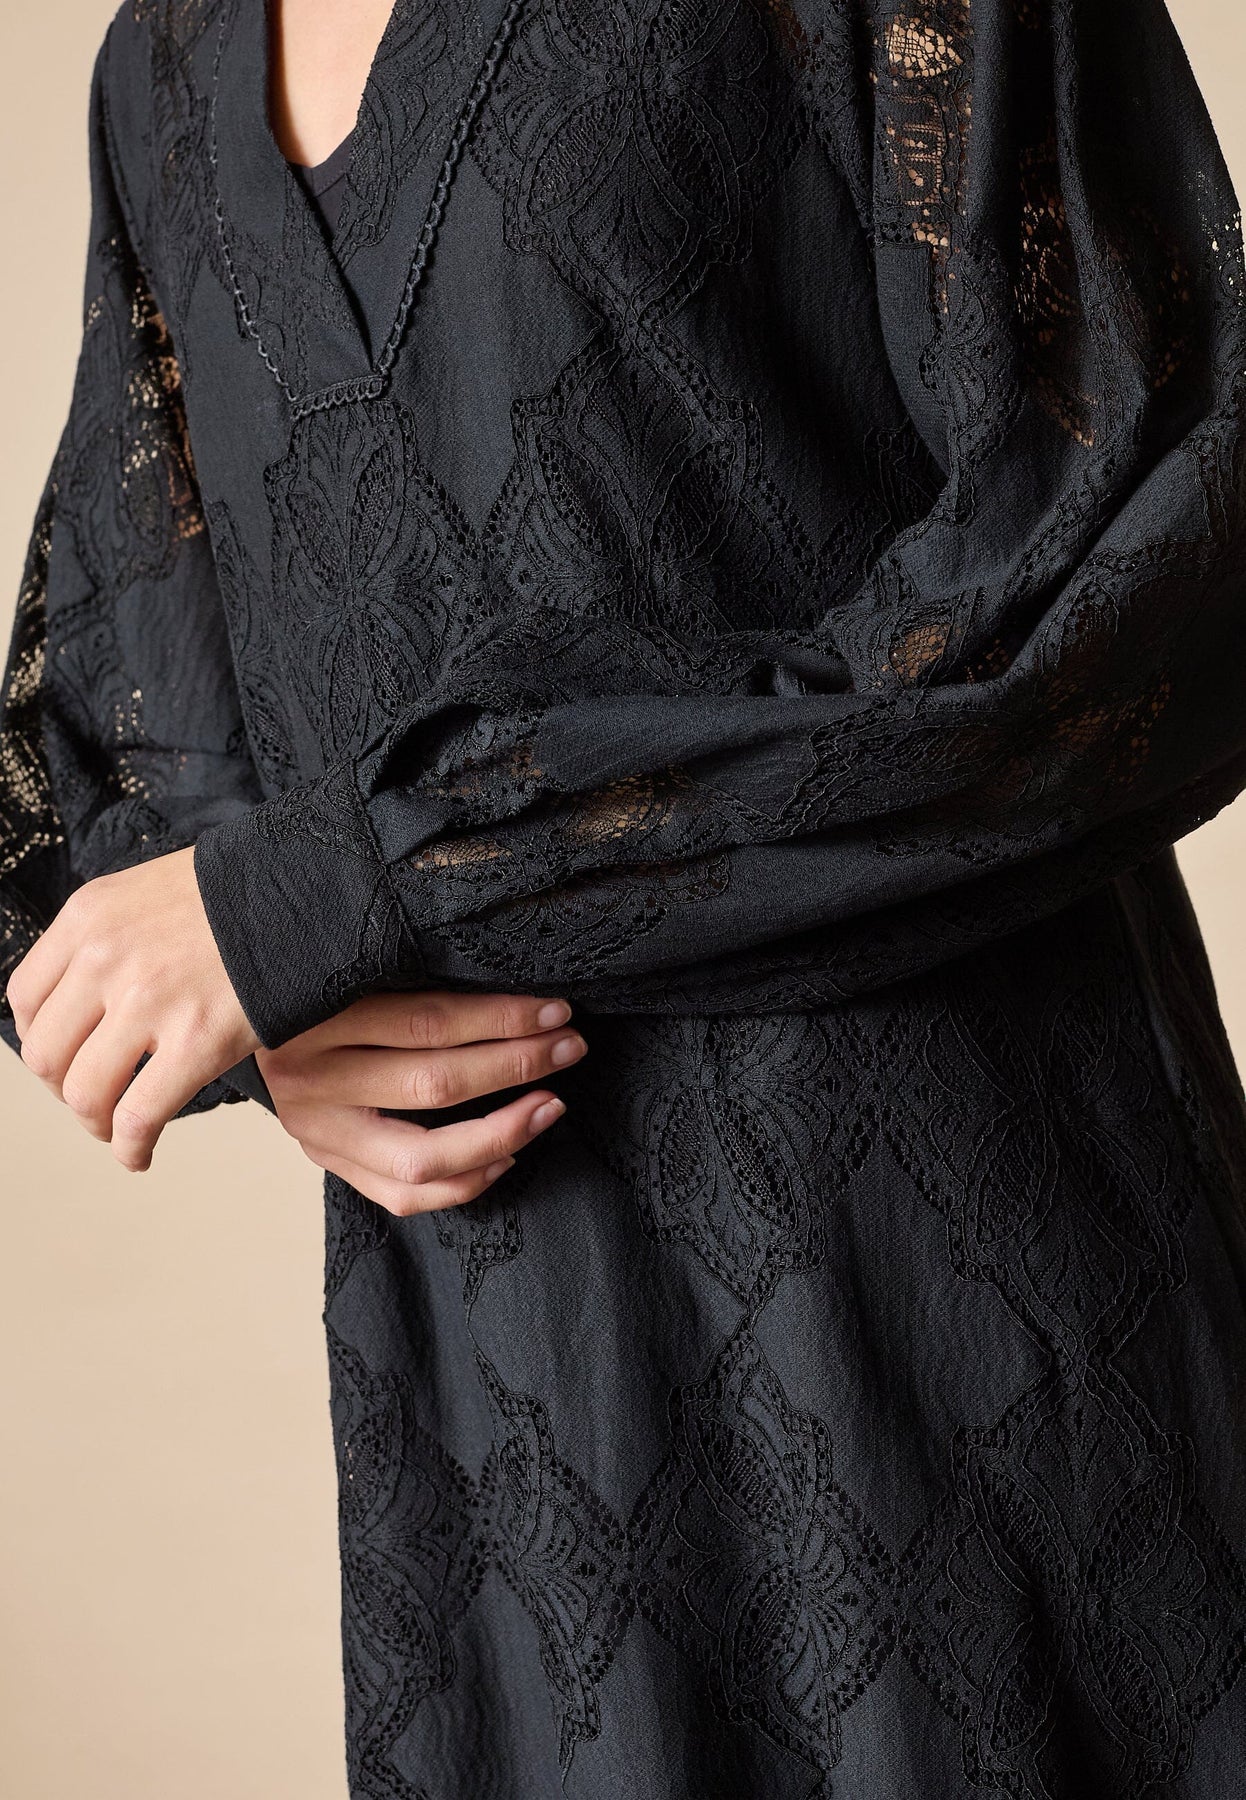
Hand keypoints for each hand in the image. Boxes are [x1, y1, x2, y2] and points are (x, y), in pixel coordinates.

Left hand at [6, 847, 258, 1170]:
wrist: (306, 891)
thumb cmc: (240, 893)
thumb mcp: (150, 891)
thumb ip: (111, 936)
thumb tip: (90, 997)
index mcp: (89, 917)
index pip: (24, 999)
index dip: (41, 1040)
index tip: (66, 1057)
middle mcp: (106, 958)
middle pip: (46, 1054)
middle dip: (64, 1088)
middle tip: (93, 1098)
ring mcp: (148, 1001)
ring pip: (84, 1092)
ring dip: (95, 1122)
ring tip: (117, 1128)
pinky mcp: (196, 1041)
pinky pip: (139, 1115)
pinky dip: (131, 1147)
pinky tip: (140, 1154)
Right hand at [256, 990, 586, 1213]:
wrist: (234, 1025)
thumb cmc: (312, 987)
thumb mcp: (345, 965)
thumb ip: (406, 974)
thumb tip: (512, 988)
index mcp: (313, 1014)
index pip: (427, 1020)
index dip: (500, 1017)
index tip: (555, 1010)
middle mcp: (309, 1078)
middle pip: (432, 1084)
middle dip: (515, 1066)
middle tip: (570, 1047)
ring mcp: (315, 1130)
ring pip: (420, 1157)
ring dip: (500, 1134)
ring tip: (550, 1106)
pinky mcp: (325, 1162)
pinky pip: (402, 1195)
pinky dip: (464, 1181)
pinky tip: (508, 1154)